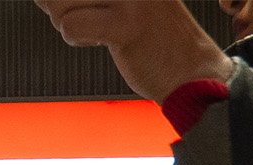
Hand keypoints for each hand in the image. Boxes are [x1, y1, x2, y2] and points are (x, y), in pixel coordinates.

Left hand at [35, 0, 232, 101]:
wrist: (192, 70)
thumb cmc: (152, 36)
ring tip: (100, 30)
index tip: (79, 8)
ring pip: (60, 4)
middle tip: (90, 20)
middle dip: (61, 8)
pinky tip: (102, 41)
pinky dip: (78, 38)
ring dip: (70, 23)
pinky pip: (71, 26)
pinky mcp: (125, 23)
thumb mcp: (120, 2)